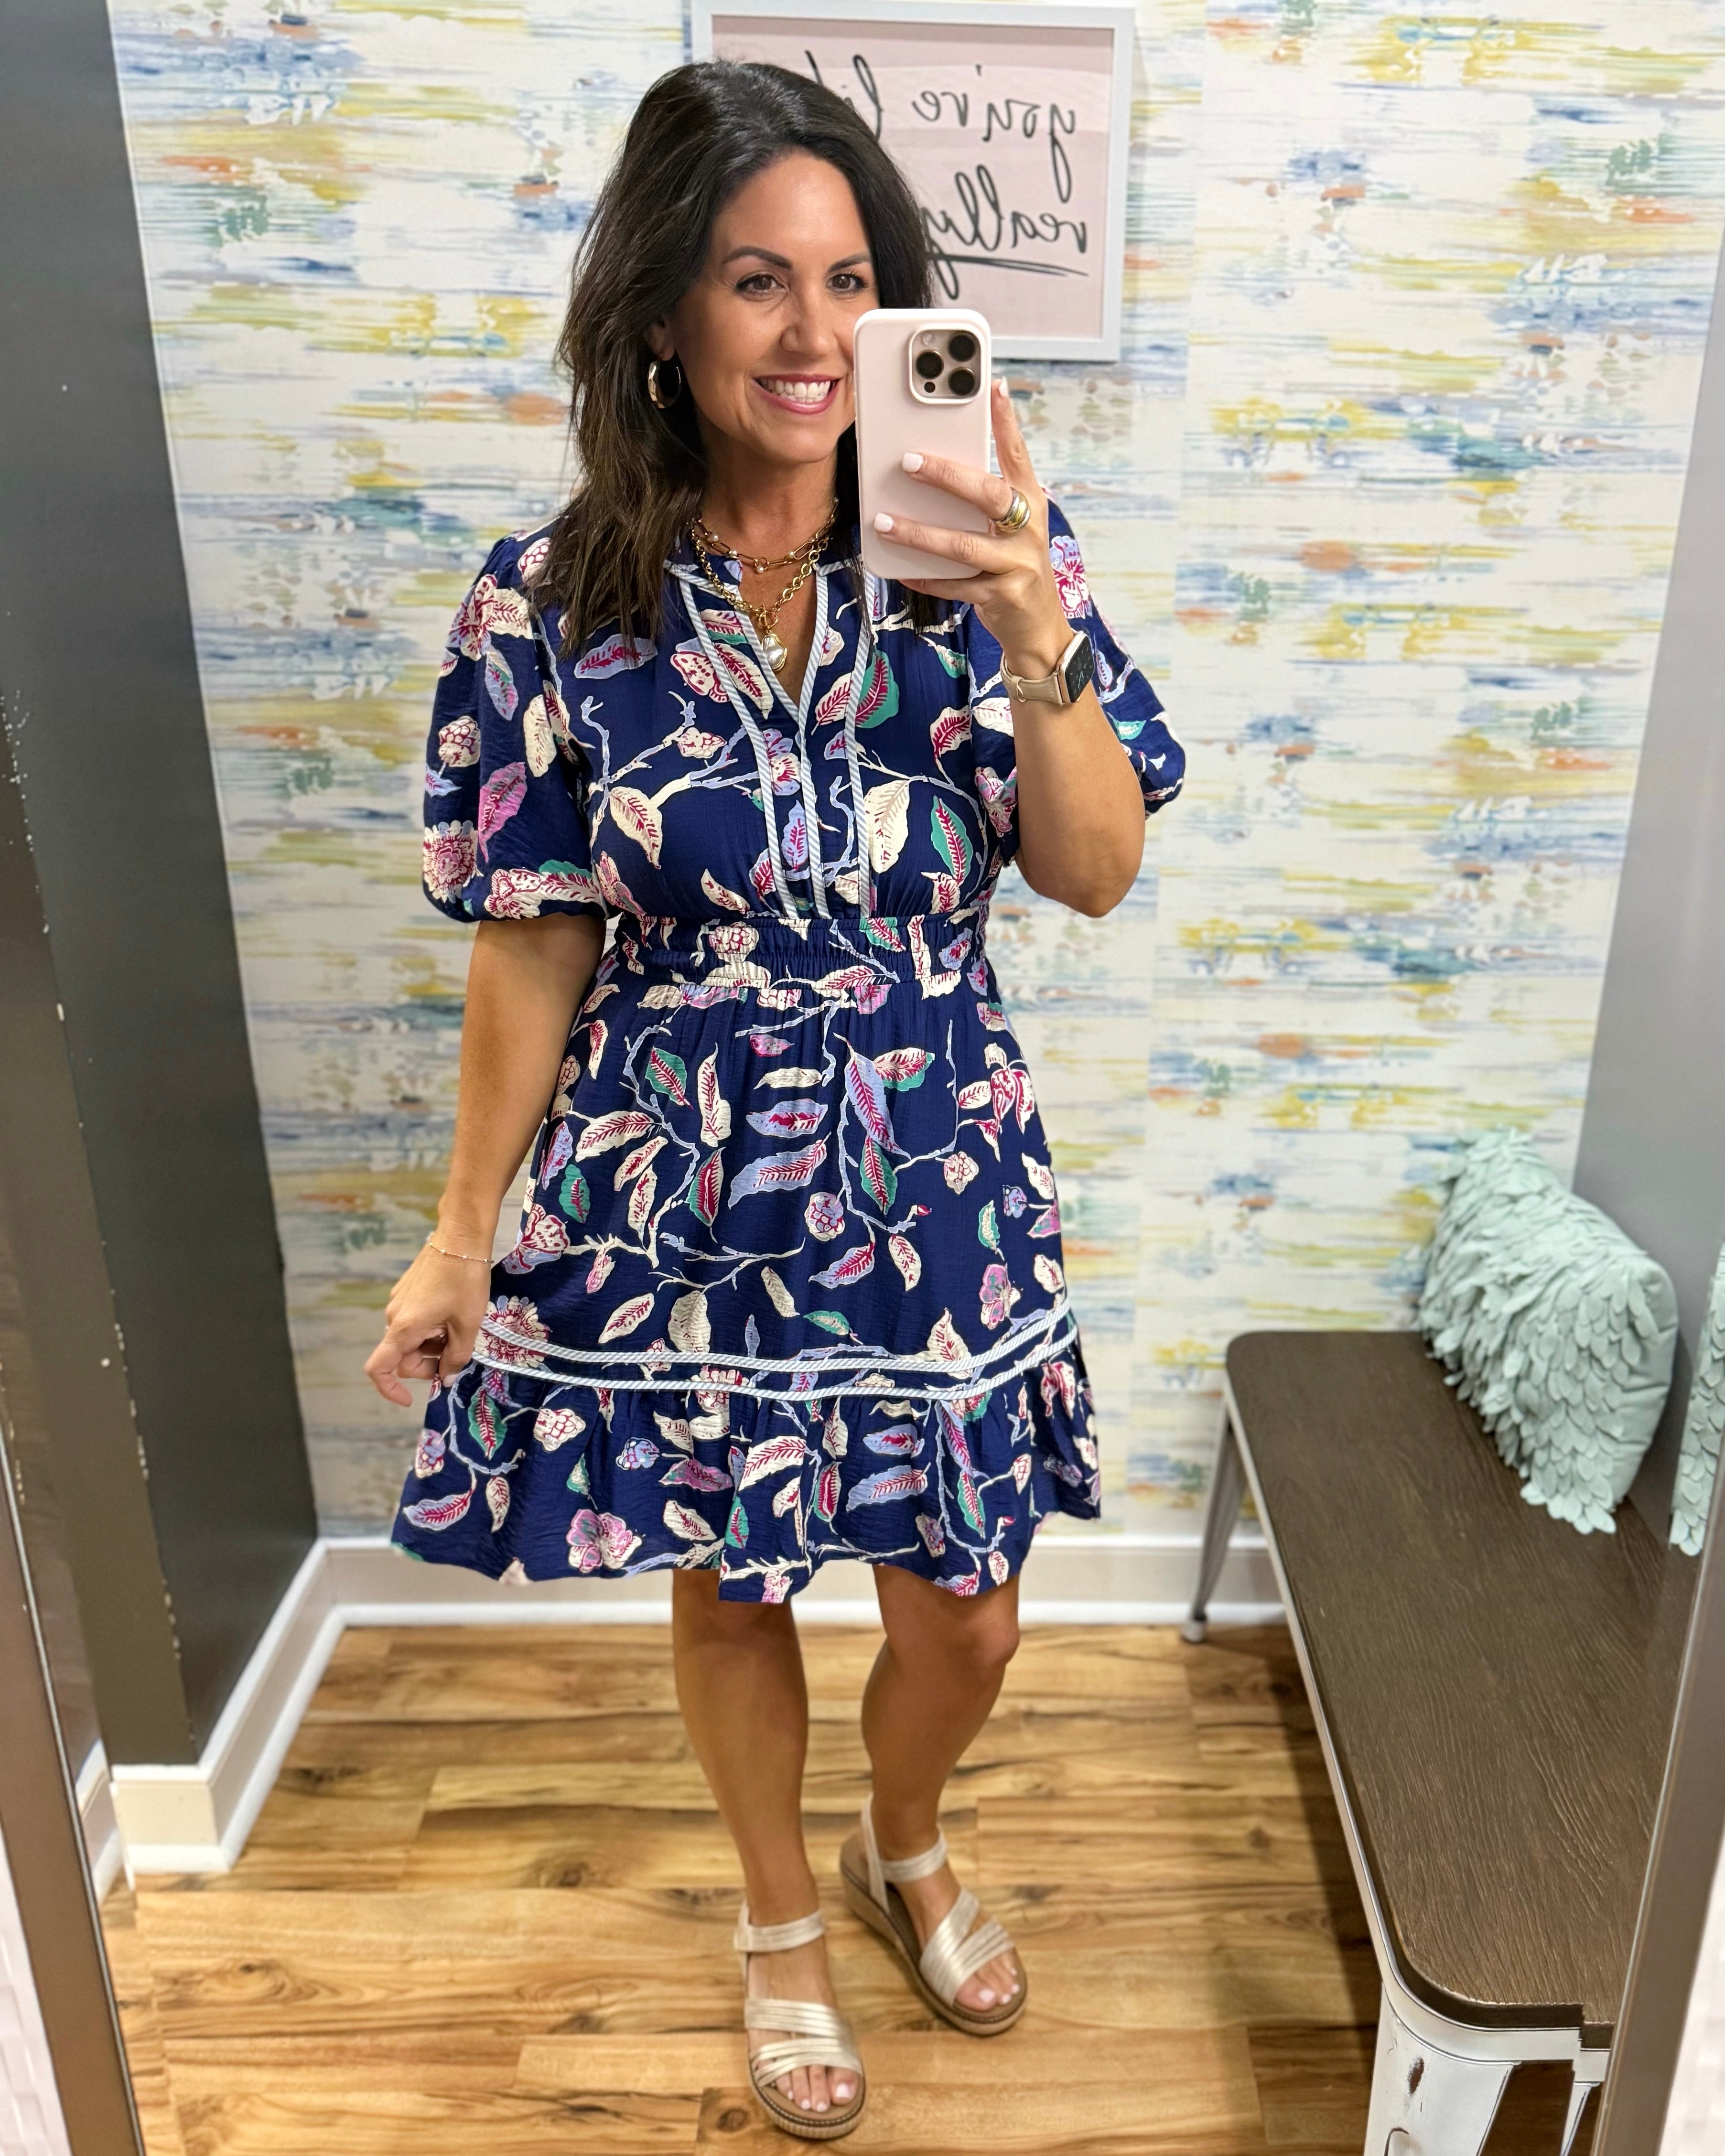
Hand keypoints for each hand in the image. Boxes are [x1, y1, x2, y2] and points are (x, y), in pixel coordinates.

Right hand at [363, 1238, 491, 1405]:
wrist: (461, 1236)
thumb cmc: (465, 1281)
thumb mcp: (467, 1325)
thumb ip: (455, 1358)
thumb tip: (445, 1379)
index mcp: (404, 1328)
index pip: (379, 1369)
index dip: (390, 1390)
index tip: (411, 1398)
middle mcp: (394, 1316)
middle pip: (403, 1356)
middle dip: (428, 1363)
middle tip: (458, 1352)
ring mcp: (399, 1302)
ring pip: (412, 1339)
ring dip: (433, 1344)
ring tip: (459, 1327)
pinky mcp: (408, 1291)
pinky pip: (415, 1321)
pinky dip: (432, 1328)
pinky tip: (453, 1314)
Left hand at [873, 378, 1071, 677]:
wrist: (1039, 627)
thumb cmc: (1016, 565)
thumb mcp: (1012, 527)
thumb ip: (984, 499)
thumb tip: (937, 467)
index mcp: (1031, 503)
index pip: (1019, 455)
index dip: (1007, 422)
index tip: (992, 386)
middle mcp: (1028, 529)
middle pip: (988, 495)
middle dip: (947, 476)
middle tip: (908, 461)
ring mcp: (1016, 564)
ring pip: (962, 545)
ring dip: (919, 533)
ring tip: (884, 521)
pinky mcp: (1000, 596)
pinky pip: (954, 586)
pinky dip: (925, 577)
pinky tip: (900, 569)